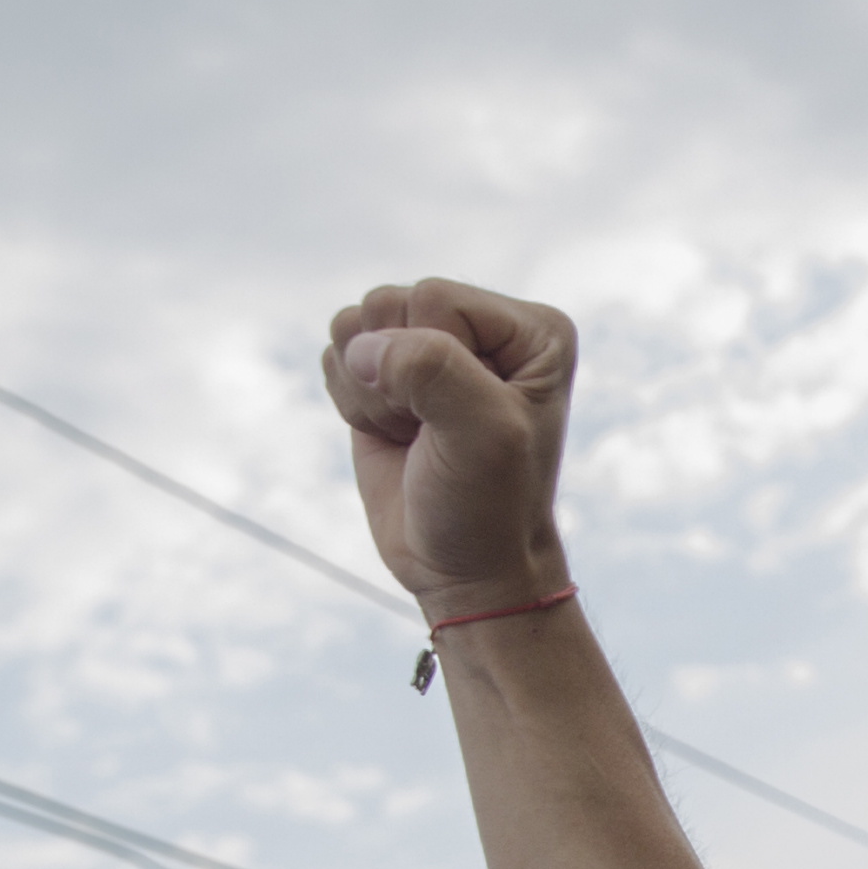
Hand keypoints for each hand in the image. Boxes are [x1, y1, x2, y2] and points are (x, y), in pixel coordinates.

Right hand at [322, 281, 577, 620]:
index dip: (427, 361)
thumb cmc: (488, 506)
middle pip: (389, 305)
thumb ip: (431, 369)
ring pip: (355, 327)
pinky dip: (352, 404)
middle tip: (430, 432)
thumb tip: (360, 344)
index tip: (459, 423)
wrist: (466, 571)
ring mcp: (432, 349)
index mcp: (531, 330)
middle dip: (393, 377)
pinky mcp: (388, 375)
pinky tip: (393, 437)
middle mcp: (483, 329)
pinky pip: (336, 356)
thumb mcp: (481, 434)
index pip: (434, 297)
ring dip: (369, 392)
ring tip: (414, 435)